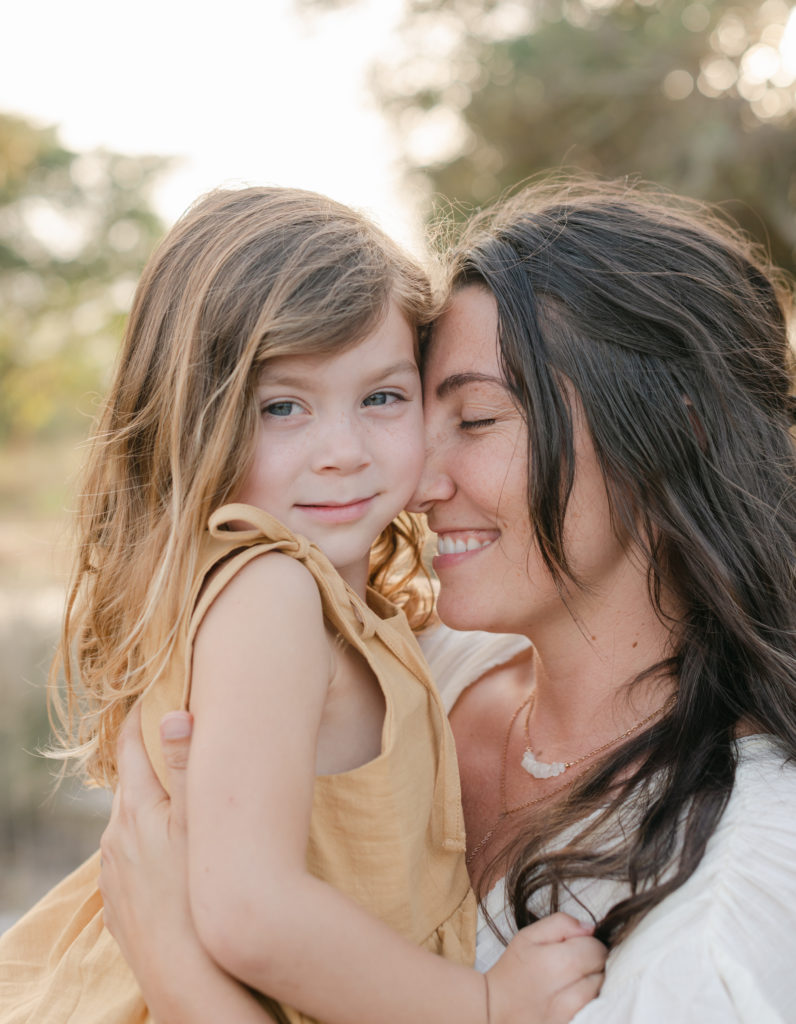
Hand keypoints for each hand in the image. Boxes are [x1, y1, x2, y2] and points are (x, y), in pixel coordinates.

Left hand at [100, 706, 278, 1021]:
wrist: (184, 971)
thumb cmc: (200, 891)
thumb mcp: (201, 821)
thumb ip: (188, 765)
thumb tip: (174, 715)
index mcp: (138, 809)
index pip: (129, 750)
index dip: (136, 719)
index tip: (147, 696)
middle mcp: (116, 836)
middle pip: (126, 784)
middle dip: (142, 760)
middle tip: (166, 739)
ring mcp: (113, 871)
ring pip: (125, 823)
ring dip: (144, 803)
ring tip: (170, 796)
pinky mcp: (117, 901)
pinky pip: (126, 857)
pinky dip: (141, 841)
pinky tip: (163, 851)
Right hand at [485, 913, 605, 1023]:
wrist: (495, 1009)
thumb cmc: (513, 970)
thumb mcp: (528, 936)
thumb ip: (560, 924)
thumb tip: (590, 928)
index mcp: (553, 963)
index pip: (594, 948)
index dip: (589, 944)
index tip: (576, 947)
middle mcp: (564, 993)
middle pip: (601, 971)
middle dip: (593, 964)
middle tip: (575, 965)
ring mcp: (567, 1017)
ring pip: (599, 993)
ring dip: (592, 985)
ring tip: (574, 982)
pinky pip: (592, 1012)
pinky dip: (588, 1004)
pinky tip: (574, 999)